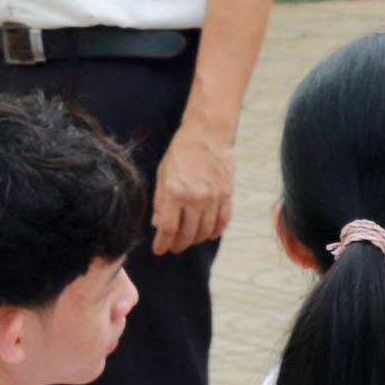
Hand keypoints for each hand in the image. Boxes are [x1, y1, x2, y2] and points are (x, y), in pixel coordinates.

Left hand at [152, 125, 232, 253]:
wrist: (207, 135)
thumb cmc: (181, 153)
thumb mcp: (163, 175)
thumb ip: (161, 201)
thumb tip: (158, 225)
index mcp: (175, 192)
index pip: (168, 228)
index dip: (163, 243)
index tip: (159, 250)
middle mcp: (195, 198)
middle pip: (187, 234)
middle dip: (178, 245)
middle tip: (173, 248)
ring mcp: (214, 198)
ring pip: (205, 231)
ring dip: (195, 240)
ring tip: (188, 241)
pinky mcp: (227, 195)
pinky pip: (223, 221)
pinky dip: (215, 232)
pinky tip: (208, 234)